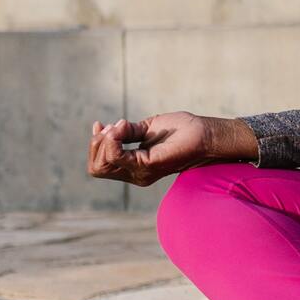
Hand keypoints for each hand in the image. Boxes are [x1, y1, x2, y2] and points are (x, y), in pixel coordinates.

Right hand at [87, 111, 255, 185]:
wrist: (204, 134)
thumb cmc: (180, 130)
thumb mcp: (146, 129)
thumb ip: (126, 133)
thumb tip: (105, 130)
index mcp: (134, 167)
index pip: (99, 166)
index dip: (95, 145)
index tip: (101, 125)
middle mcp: (135, 175)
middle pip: (96, 168)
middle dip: (96, 144)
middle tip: (110, 127)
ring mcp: (141, 172)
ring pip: (103, 164)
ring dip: (104, 141)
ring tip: (118, 126)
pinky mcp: (148, 165)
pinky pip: (118, 157)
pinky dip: (113, 140)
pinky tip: (122, 127)